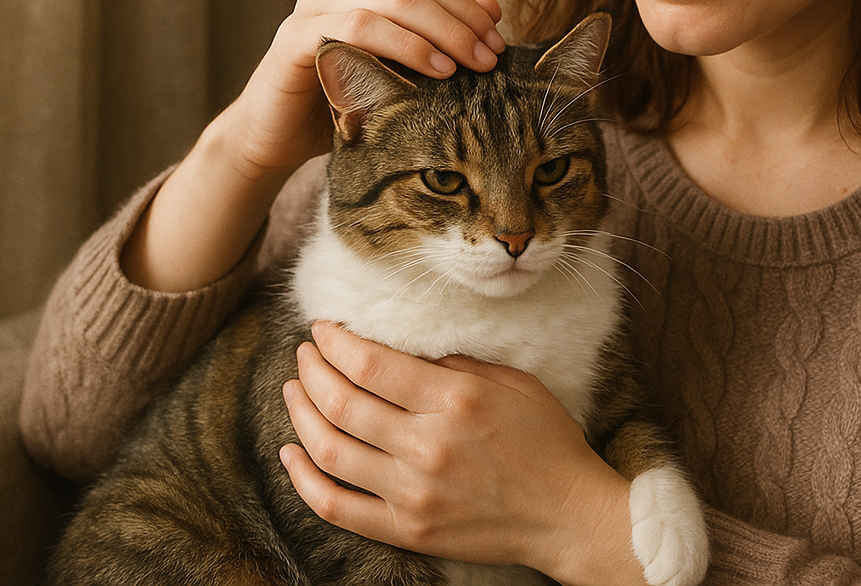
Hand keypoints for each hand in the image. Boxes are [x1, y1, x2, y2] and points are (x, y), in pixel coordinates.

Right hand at [229, 0, 505, 177]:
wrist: (276, 138)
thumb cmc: (343, 101)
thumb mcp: (399, 69)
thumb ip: (439, 35)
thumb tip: (492, 5)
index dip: (469, 9)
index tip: (499, 45)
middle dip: (462, 22)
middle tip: (491, 58)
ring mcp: (313, 6)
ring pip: (391, 1)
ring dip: (440, 33)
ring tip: (469, 66)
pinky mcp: (294, 36)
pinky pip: (357, 28)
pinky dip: (403, 45)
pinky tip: (435, 71)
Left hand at [281, 322, 646, 585]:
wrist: (568, 517)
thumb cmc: (549, 444)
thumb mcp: (515, 385)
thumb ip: (458, 365)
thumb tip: (407, 352)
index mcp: (455, 401)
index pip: (371, 364)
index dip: (336, 342)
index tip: (322, 329)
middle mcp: (427, 446)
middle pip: (342, 402)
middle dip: (313, 370)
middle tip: (305, 354)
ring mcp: (413, 492)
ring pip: (330, 450)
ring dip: (301, 415)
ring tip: (294, 391)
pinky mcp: (406, 530)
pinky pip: (336, 507)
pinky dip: (303, 480)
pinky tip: (291, 453)